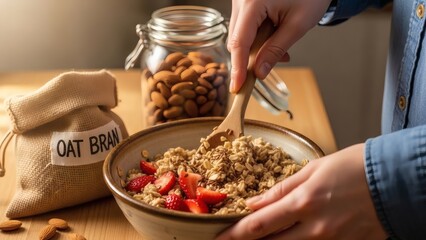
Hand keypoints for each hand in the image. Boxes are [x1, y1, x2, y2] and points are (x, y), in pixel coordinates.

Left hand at [216, 144, 387, 239]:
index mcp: (304, 203)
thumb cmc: (355, 167)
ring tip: (260, 235)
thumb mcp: (313, 169)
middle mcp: (315, 228)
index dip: (234, 234)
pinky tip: (291, 234)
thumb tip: (256, 202)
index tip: (218, 238)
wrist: (396, 180)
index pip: (258, 225)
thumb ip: (282, 189)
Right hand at [228, 0, 332, 92]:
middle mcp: (241, 0)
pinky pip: (245, 28)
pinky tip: (274, 37)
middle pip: (237, 40)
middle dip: (252, 57)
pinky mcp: (244, 4)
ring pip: (240, 36)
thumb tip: (259, 72)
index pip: (239, 41)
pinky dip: (257, 38)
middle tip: (279, 60)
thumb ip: (275, 50)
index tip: (238, 86)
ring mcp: (241, 1)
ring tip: (282, 46)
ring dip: (256, 48)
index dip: (238, 67)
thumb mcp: (297, 25)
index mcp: (252, 2)